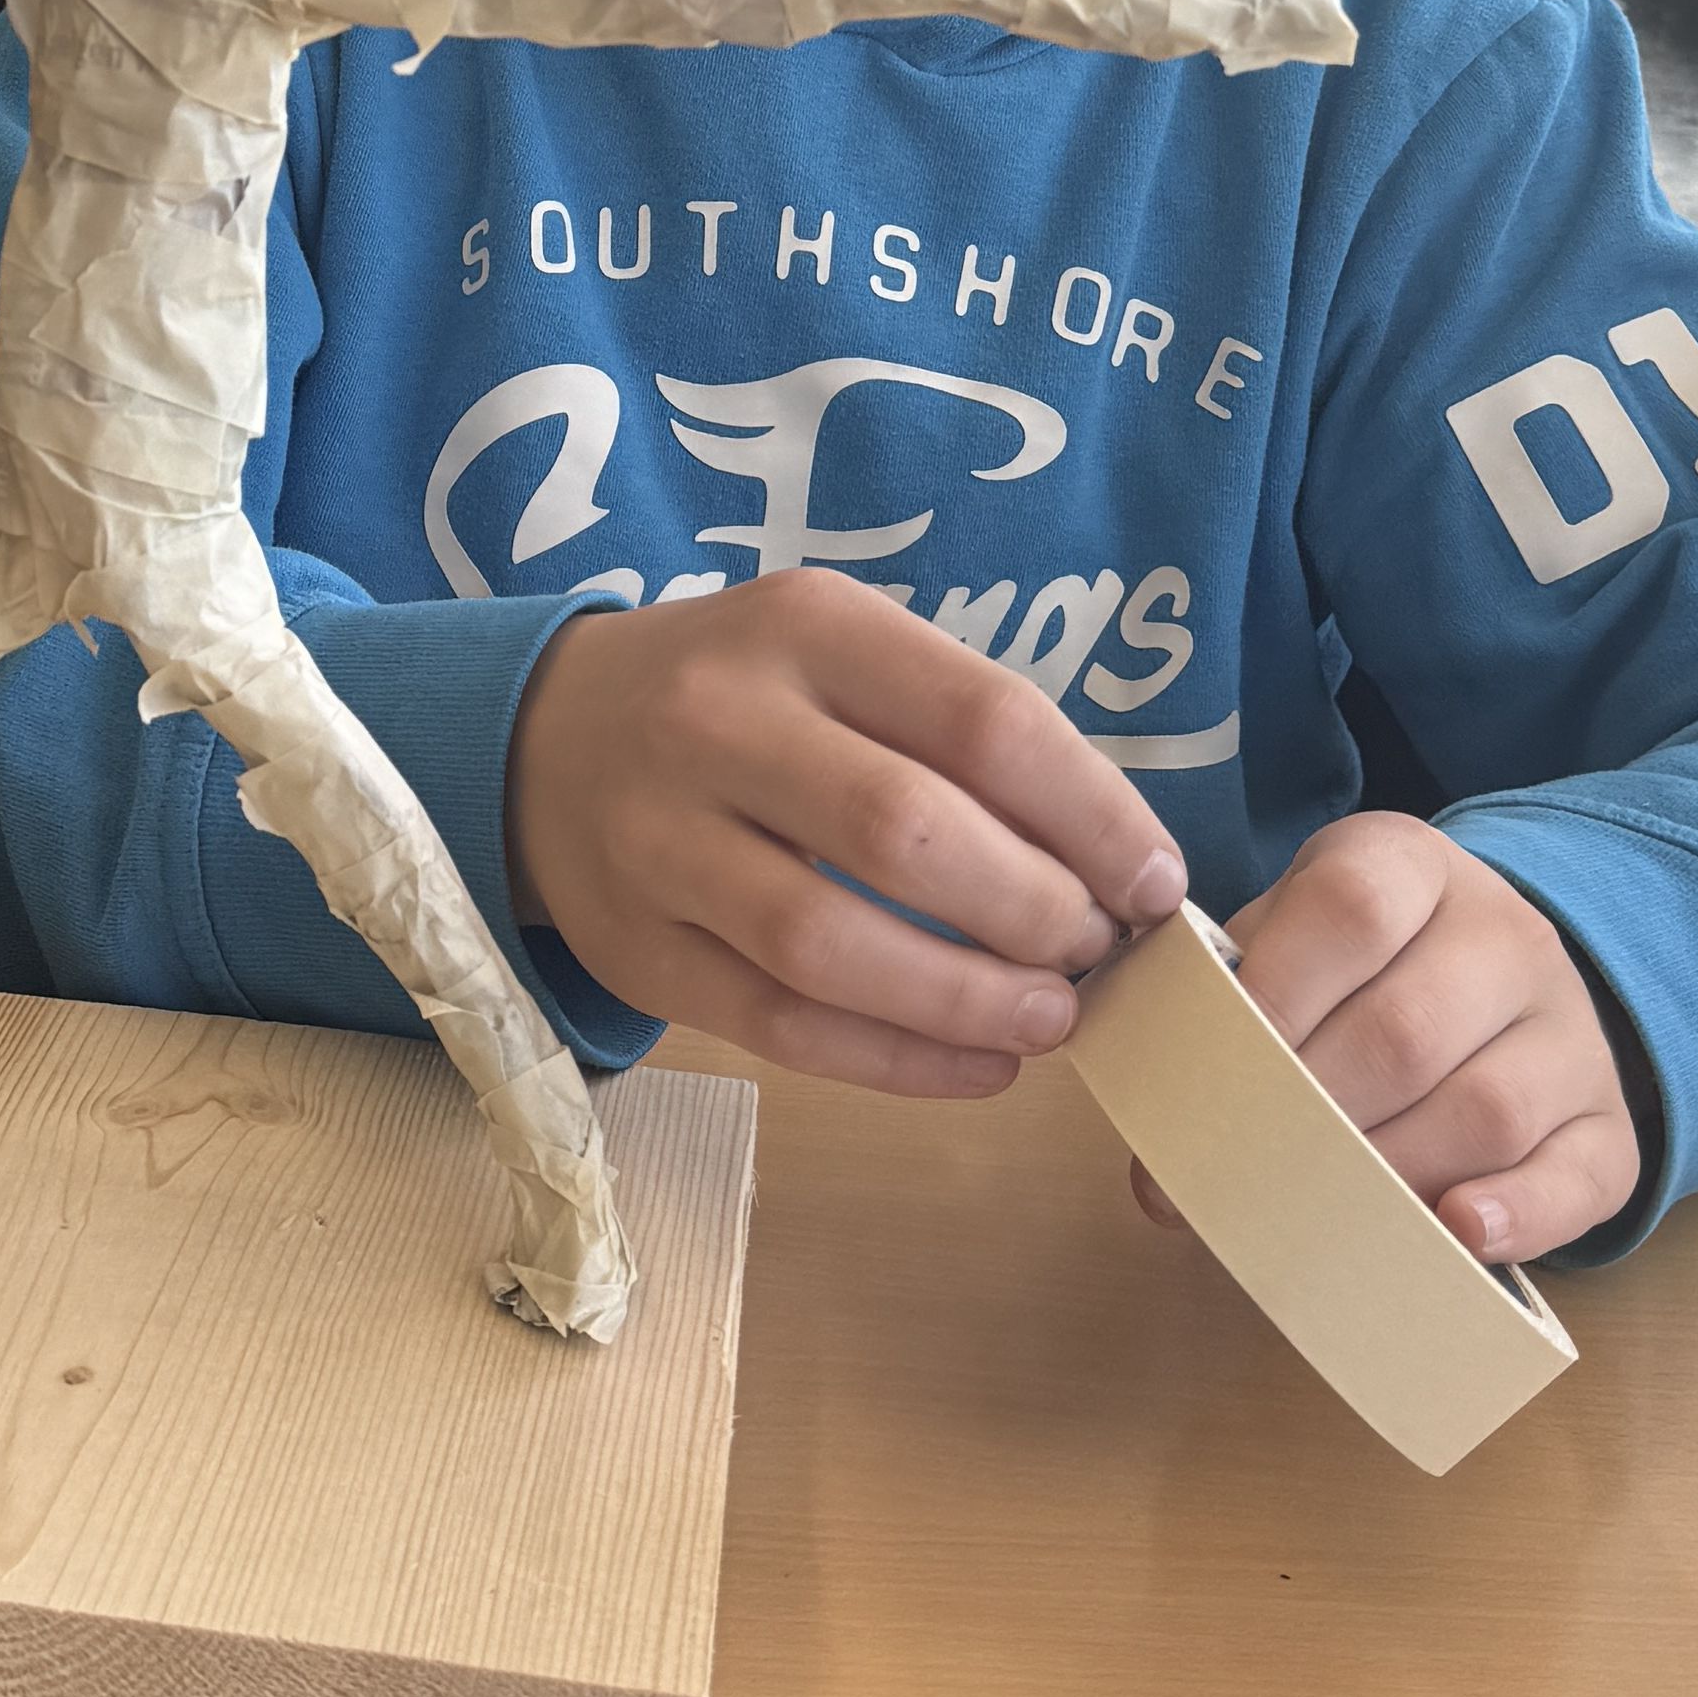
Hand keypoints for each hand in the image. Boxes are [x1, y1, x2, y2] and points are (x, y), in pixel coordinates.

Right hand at [504, 573, 1184, 1099]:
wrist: (542, 739)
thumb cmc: (744, 703)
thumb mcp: (841, 656)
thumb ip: (958, 736)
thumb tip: (1118, 867)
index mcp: (803, 627)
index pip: (981, 722)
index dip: (1093, 815)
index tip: (1155, 881)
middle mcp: (719, 721)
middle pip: (906, 832)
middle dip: (1034, 911)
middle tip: (1097, 954)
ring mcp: (660, 840)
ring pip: (829, 943)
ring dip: (967, 1000)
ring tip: (1050, 1021)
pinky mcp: (634, 949)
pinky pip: (777, 1026)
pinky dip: (895, 1061)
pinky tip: (976, 1069)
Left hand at [1135, 810, 1636, 1265]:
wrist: (1498, 975)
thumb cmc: (1356, 968)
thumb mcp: (1292, 940)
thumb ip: (1231, 1011)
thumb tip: (1162, 1157)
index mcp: (1411, 868)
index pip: (1350, 911)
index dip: (1274, 998)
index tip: (1211, 1073)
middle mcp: (1508, 936)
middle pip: (1408, 1031)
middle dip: (1312, 1112)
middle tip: (1243, 1172)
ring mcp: (1570, 1030)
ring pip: (1488, 1111)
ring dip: (1389, 1175)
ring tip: (1319, 1215)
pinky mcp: (1610, 1123)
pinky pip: (1580, 1174)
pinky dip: (1521, 1214)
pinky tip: (1458, 1233)